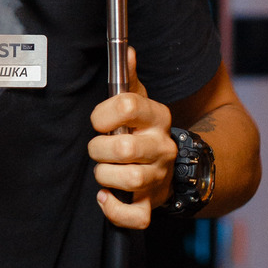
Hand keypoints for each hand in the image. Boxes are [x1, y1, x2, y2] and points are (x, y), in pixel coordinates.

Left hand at [87, 48, 176, 229]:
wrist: (169, 167)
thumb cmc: (141, 131)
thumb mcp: (138, 101)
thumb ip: (128, 78)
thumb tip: (127, 51)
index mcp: (157, 117)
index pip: (128, 105)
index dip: (103, 113)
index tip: (98, 121)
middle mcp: (162, 146)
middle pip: (125, 148)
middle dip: (100, 150)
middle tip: (98, 149)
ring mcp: (159, 176)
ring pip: (131, 179)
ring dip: (105, 177)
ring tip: (104, 171)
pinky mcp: (152, 202)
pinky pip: (136, 216)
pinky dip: (115, 210)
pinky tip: (104, 198)